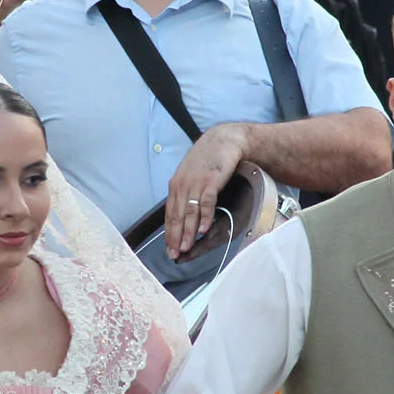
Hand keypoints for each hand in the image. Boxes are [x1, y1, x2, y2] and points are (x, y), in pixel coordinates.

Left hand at [162, 122, 249, 259]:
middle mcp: (182, 184)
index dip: (169, 232)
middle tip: (175, 254)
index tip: (169, 248)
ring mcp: (196, 182)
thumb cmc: (207, 158)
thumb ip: (185, 192)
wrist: (223, 140)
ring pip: (189, 211)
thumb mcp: (190, 175)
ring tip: (186, 247)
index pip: (169, 213)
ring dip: (188, 231)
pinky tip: (203, 229)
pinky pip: (206, 202)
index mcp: (176, 185)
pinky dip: (204, 217)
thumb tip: (182, 212)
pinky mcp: (211, 180)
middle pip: (177, 215)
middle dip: (175, 237)